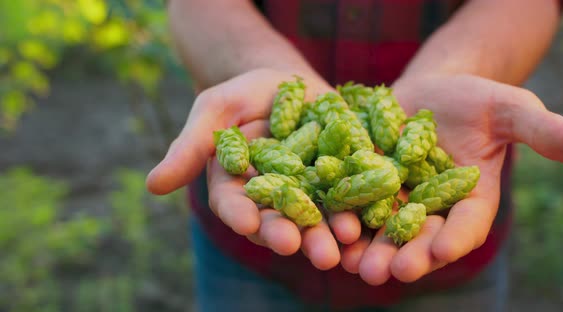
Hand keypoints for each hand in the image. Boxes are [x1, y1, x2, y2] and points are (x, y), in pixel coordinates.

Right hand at [146, 68, 363, 269]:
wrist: (290, 83)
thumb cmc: (243, 94)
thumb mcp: (214, 109)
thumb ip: (190, 147)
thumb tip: (153, 186)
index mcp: (238, 187)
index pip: (235, 205)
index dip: (240, 213)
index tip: (247, 222)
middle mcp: (274, 199)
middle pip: (279, 220)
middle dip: (288, 233)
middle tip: (297, 247)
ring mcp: (310, 193)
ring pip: (318, 218)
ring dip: (328, 233)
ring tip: (340, 244)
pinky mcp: (344, 180)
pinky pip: (353, 196)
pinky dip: (361, 209)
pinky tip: (369, 219)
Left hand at [341, 73, 562, 284]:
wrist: (429, 89)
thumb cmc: (476, 99)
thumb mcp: (510, 110)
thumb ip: (542, 132)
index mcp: (470, 200)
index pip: (465, 226)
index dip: (454, 237)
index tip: (440, 250)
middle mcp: (432, 209)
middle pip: (418, 238)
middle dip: (405, 255)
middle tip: (389, 272)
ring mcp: (396, 200)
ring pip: (380, 231)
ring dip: (367, 249)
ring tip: (352, 263)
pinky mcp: (364, 184)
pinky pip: (350, 206)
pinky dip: (340, 219)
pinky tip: (327, 231)